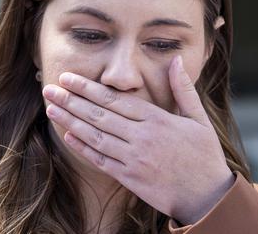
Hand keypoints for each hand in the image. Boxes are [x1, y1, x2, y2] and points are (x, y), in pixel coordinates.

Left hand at [42, 55, 234, 223]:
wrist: (208, 196)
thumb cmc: (204, 155)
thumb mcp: (199, 118)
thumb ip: (183, 89)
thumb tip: (177, 60)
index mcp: (157, 119)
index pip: (115, 100)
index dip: (88, 88)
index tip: (69, 78)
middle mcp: (142, 137)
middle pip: (99, 115)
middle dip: (72, 101)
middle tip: (50, 89)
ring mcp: (134, 159)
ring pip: (95, 136)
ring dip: (71, 121)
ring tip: (51, 108)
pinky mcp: (130, 178)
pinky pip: (101, 160)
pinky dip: (83, 148)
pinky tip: (68, 136)